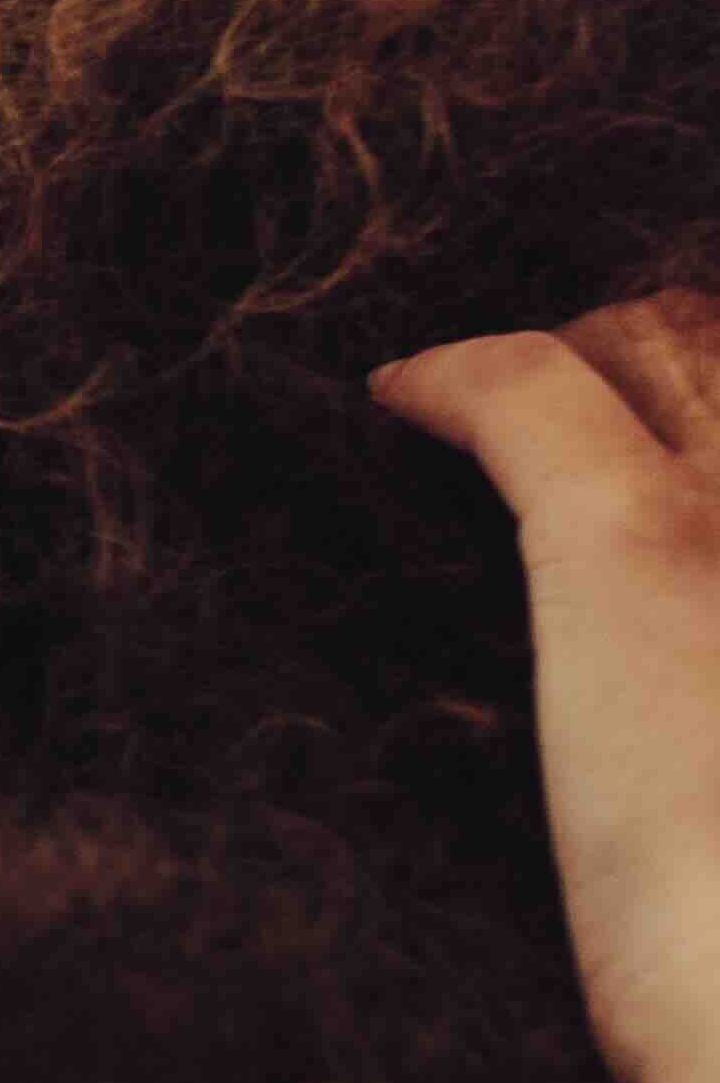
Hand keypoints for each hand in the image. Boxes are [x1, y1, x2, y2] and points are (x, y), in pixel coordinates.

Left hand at [379, 299, 719, 1082]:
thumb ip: (718, 693)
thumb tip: (694, 737)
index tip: (690, 438)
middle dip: (675, 357)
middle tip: (593, 386)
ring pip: (661, 345)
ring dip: (587, 355)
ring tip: (508, 389)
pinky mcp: (628, 544)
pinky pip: (529, 394)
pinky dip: (451, 382)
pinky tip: (395, 395)